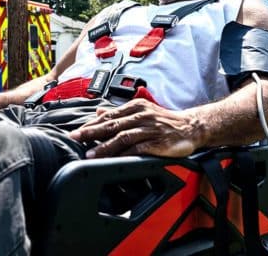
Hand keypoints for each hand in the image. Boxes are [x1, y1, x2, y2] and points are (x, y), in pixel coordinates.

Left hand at [69, 99, 201, 158]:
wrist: (191, 127)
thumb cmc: (165, 121)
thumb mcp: (142, 111)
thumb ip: (120, 112)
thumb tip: (98, 111)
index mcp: (135, 107)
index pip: (108, 115)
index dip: (91, 124)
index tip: (77, 131)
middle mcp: (141, 116)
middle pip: (111, 124)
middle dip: (91, 132)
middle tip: (76, 138)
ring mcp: (149, 129)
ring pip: (122, 137)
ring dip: (104, 146)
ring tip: (90, 153)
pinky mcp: (157, 142)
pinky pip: (137, 148)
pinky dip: (123, 154)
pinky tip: (113, 159)